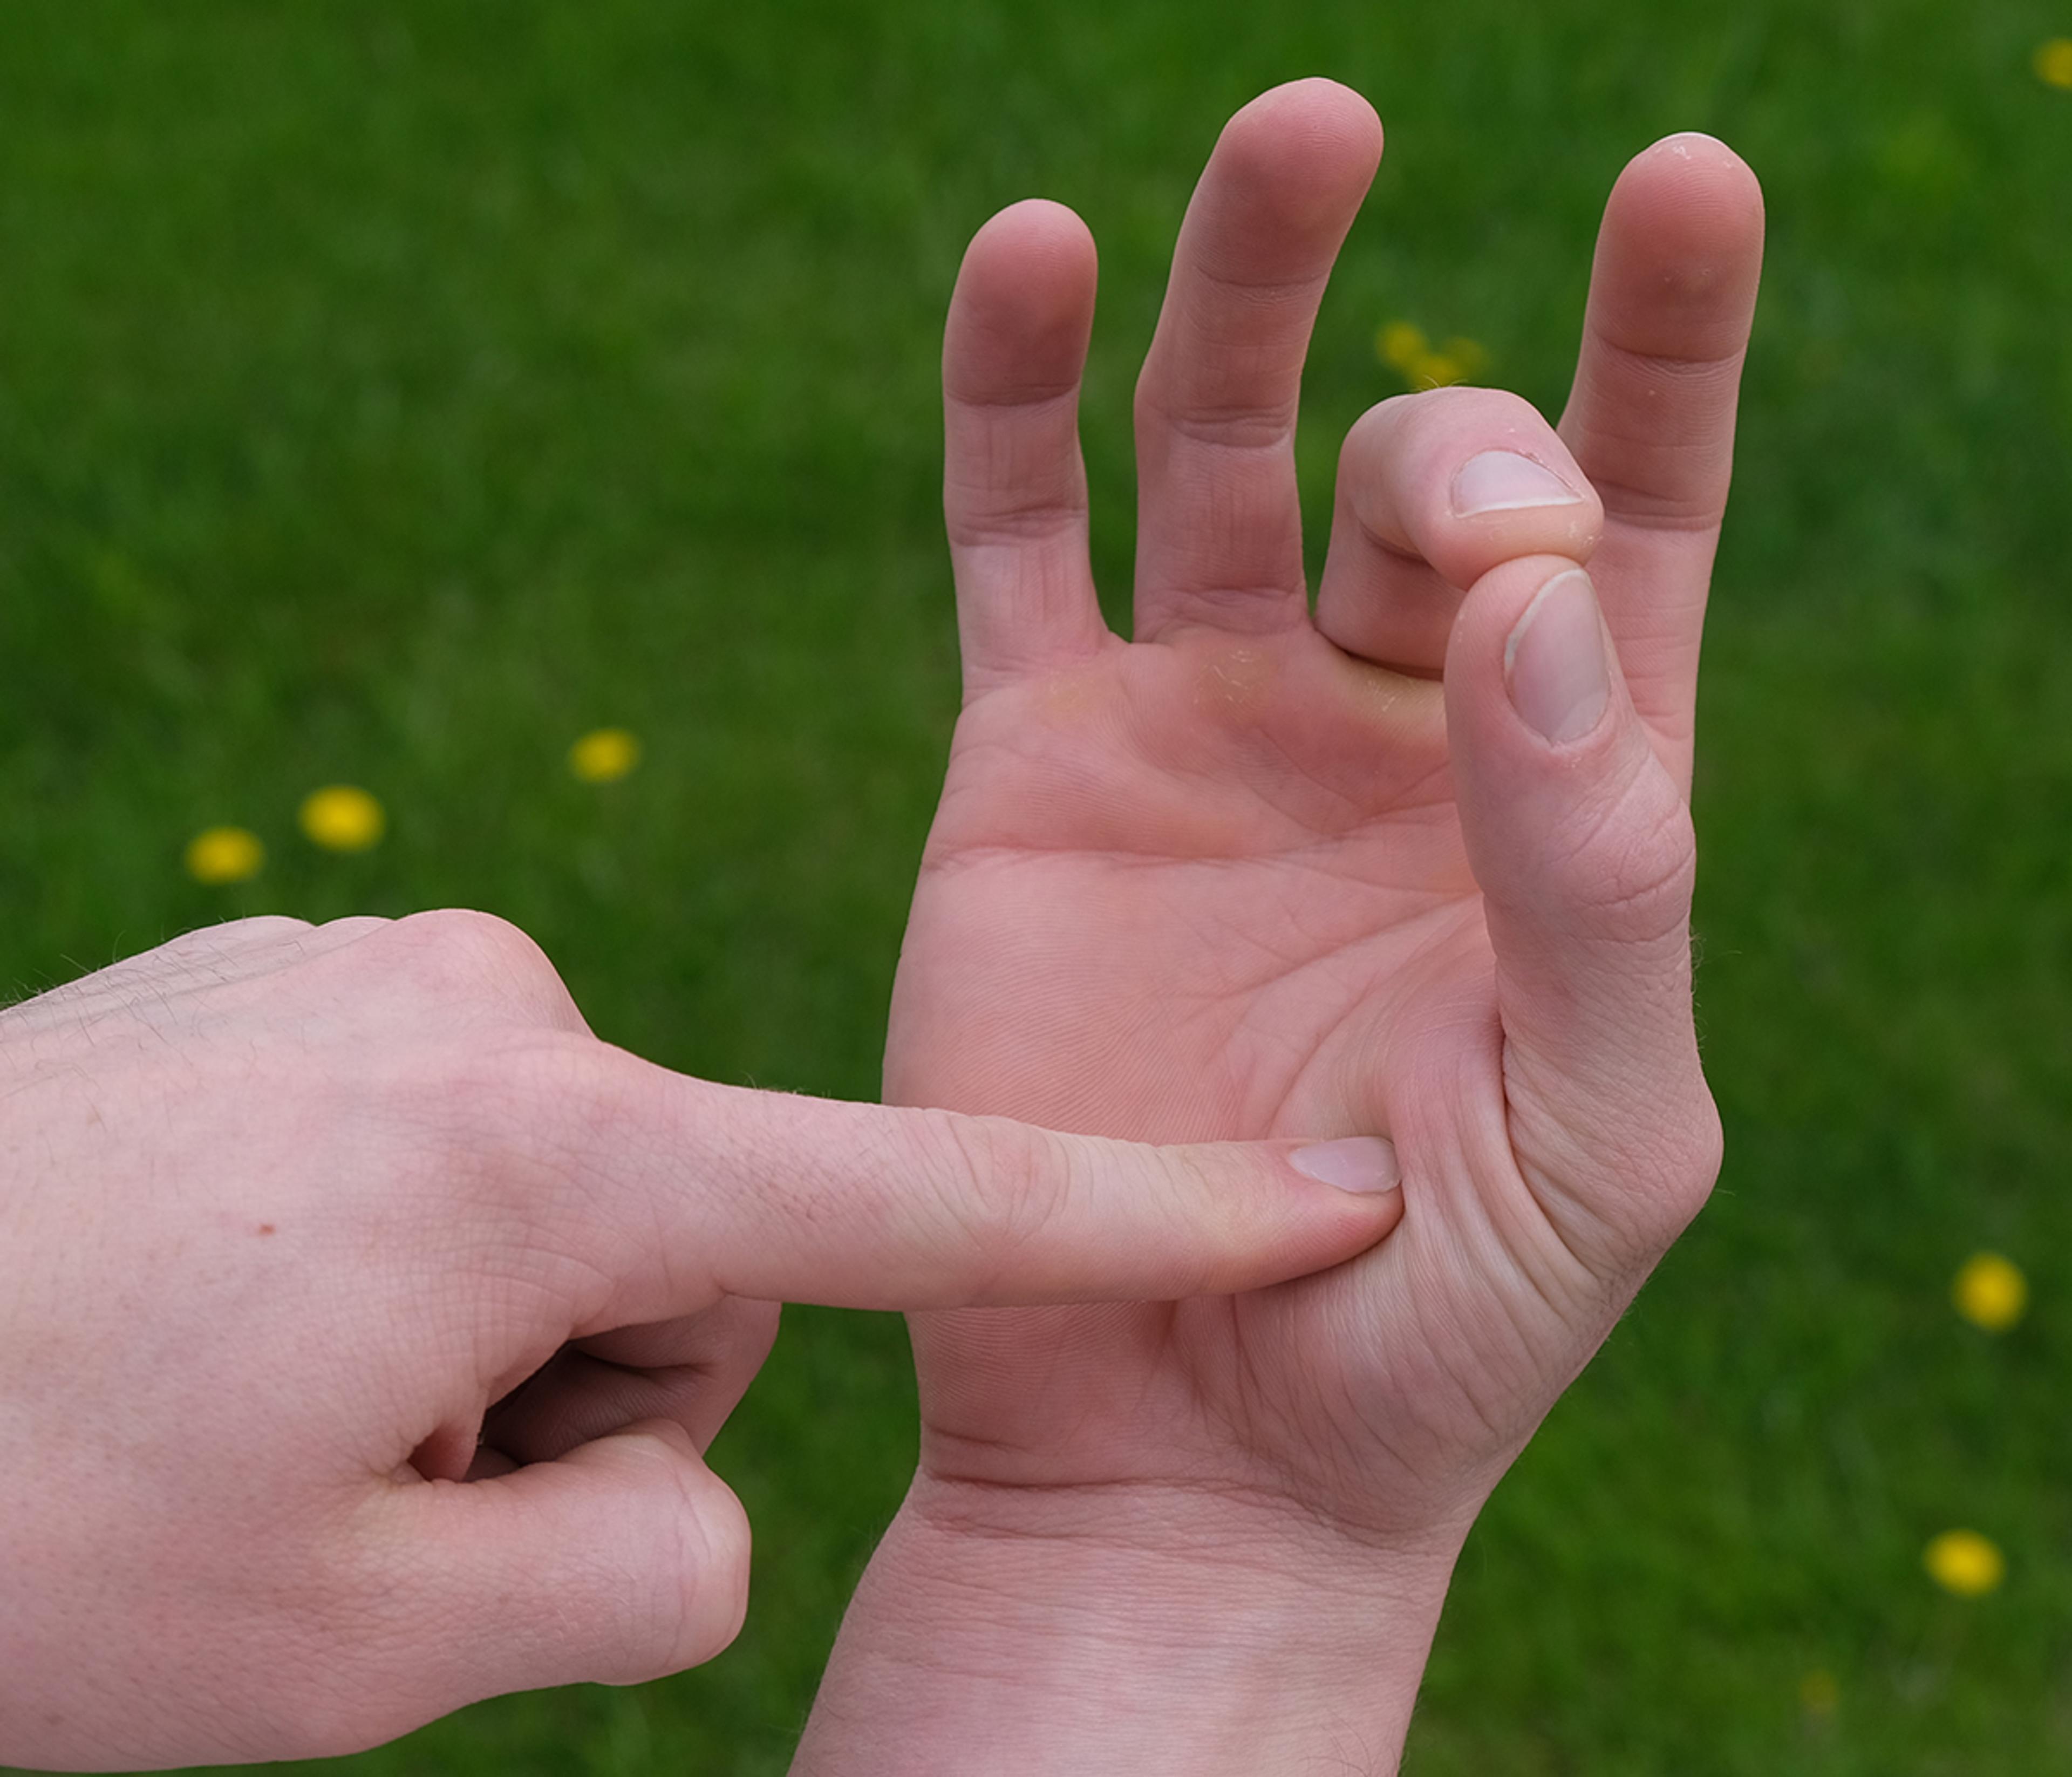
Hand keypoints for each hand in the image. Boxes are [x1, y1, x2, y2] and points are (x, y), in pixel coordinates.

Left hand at [0, 909, 1397, 1769]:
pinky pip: (443, 1141)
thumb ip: (641, 1569)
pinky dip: (376, 1261)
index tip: (1317, 1201)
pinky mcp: (299, 973)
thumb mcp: (375, 1650)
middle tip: (351, 1485)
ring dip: (466, 1338)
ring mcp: (380, 968)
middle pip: (698, 1254)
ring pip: (562, 1204)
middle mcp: (489, 1009)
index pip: (928, 1208)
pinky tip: (204, 1308)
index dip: (1151, 1223)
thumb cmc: (9, 1545)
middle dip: (580, 1390)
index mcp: (551, 1154)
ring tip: (256, 1401)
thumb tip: (696, 1467)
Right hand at [798, 79, 1761, 1770]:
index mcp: (1552, 798)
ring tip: (1307, 132)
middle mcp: (1381, 728)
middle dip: (1468, 444)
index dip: (1667, 348)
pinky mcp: (1034, 763)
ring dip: (1256, 275)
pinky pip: (1018, 535)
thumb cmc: (1435, 1329)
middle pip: (1439, 472)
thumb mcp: (1596, 1130)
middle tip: (1471, 524)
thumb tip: (1549, 597)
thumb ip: (1603, 869)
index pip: (1633, 522)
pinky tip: (1032, 253)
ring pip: (1224, 440)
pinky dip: (1016, 393)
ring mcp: (1198, 728)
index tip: (1687, 181)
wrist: (1193, 1452)